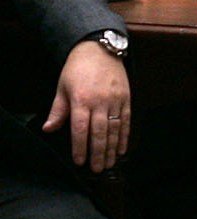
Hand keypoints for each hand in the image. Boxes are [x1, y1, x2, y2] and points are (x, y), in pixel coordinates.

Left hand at [44, 40, 129, 173]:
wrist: (99, 50)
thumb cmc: (78, 69)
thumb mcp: (62, 88)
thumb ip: (57, 110)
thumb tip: (49, 129)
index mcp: (81, 99)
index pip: (80, 128)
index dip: (80, 147)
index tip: (79, 161)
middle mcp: (100, 101)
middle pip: (100, 132)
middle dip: (98, 152)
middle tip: (97, 169)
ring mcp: (115, 100)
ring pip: (115, 128)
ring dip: (112, 148)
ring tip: (109, 163)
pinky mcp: (126, 98)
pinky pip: (126, 120)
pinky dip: (125, 135)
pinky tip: (122, 148)